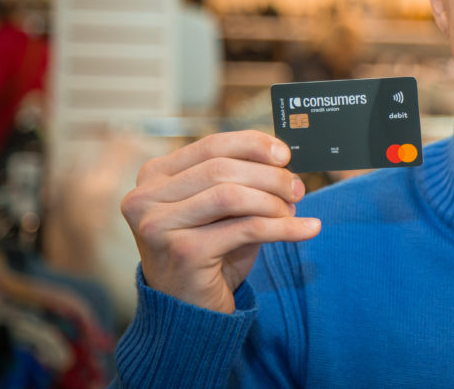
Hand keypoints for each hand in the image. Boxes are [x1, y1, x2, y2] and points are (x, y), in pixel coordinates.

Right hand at [120, 131, 320, 312]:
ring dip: (273, 201)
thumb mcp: (222, 210)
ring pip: (232, 195)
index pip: (210, 145)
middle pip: (222, 168)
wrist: (188, 310)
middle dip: (269, 175)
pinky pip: (246, 228)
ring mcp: (158, 225)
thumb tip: (284, 162)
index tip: (285, 154)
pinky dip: (284, 227)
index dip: (253, 144)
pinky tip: (307, 229)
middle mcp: (146, 198)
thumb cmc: (209, 253)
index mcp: (154, 176)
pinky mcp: (183, 252)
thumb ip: (243, 180)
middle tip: (297, 187)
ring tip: (295, 209)